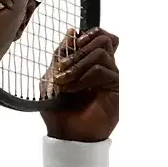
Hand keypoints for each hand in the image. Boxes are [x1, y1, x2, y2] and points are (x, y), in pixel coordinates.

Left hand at [41, 27, 118, 142]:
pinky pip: (103, 70)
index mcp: (89, 63)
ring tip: (64, 82)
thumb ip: (60, 55)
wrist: (65, 134)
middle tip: (62, 68)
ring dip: (78, 65)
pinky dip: (84, 77)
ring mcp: (111, 77)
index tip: (70, 45)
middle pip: (104, 39)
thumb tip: (71, 31)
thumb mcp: (51, 78)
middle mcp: (104, 68)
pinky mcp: (116, 89)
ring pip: (102, 52)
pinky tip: (72, 89)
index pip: (99, 37)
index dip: (86, 36)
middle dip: (78, 50)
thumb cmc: (57, 109)